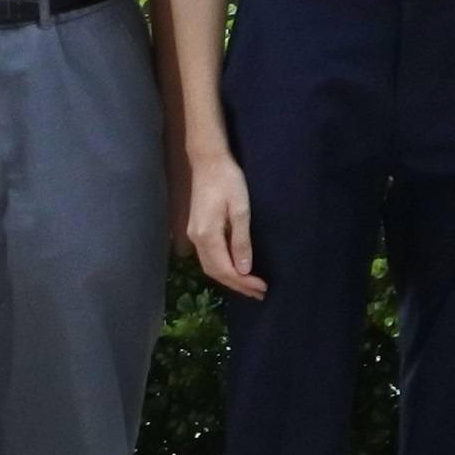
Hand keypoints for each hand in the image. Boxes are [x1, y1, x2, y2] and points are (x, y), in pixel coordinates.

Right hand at [186, 144, 263, 299]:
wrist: (208, 161)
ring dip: (229, 279)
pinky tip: (234, 270)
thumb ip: (241, 241)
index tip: (261, 288)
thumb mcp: (240, 210)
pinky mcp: (195, 229)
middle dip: (237, 285)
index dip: (243, 282)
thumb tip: (244, 269)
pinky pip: (208, 257)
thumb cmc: (228, 181)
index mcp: (207, 236)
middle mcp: (196, 239)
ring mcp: (193, 234)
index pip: (225, 269)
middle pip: (215, 272)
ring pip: (210, 266)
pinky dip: (222, 268)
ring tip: (249, 286)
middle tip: (259, 293)